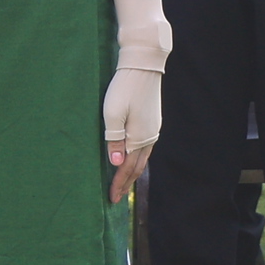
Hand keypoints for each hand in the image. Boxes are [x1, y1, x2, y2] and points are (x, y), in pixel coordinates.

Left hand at [101, 62, 161, 204]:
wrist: (143, 66)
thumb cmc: (124, 89)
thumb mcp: (112, 115)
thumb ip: (114, 140)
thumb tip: (116, 163)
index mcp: (139, 139)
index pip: (127, 169)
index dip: (119, 184)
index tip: (111, 198)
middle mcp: (149, 137)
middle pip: (137, 167)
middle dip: (126, 183)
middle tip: (116, 197)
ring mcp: (153, 129)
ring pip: (142, 158)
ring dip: (132, 171)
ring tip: (123, 182)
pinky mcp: (152, 121)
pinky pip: (145, 147)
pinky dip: (137, 158)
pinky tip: (131, 158)